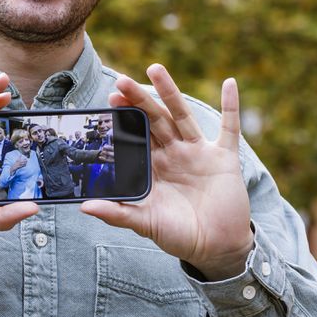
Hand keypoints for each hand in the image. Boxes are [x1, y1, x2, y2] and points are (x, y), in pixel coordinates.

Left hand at [81, 64, 252, 279]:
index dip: (123, 119)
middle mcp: (173, 154)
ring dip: (170, 92)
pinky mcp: (224, 159)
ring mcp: (199, 153)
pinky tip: (229, 83)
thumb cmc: (178, 235)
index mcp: (152, 166)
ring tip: (154, 68)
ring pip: (182, 116)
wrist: (215, 248)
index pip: (135, 136)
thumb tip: (85, 207)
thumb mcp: (145, 224)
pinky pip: (229, 129)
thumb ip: (117, 214)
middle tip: (121, 80)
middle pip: (153, 120)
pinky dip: (231, 107)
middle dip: (138, 100)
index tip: (109, 100)